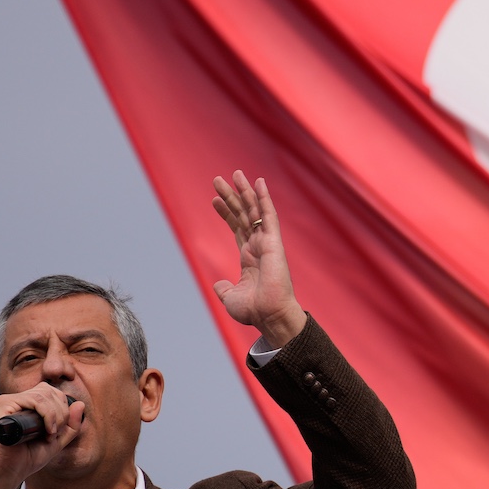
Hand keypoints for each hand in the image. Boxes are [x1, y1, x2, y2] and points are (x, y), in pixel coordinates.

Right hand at [0, 382, 84, 488]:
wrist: (10, 471)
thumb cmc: (28, 457)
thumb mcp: (57, 441)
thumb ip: (71, 425)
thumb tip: (81, 404)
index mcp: (27, 405)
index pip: (52, 393)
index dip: (63, 409)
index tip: (58, 431)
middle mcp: (17, 400)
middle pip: (50, 391)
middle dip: (61, 413)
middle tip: (55, 433)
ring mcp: (8, 401)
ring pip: (43, 394)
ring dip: (55, 416)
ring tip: (50, 434)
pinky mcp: (3, 405)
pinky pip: (34, 399)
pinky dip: (47, 414)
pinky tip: (47, 431)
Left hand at [212, 170, 305, 347]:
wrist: (269, 315)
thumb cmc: (254, 311)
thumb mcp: (231, 298)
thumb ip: (224, 289)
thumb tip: (218, 285)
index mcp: (250, 258)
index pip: (237, 228)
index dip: (226, 213)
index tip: (214, 200)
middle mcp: (259, 247)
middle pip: (243, 215)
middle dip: (231, 197)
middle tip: (218, 179)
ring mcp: (267, 242)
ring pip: (254, 210)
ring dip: (244, 192)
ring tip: (234, 174)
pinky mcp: (274, 242)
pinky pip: (268, 215)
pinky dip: (264, 198)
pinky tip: (259, 182)